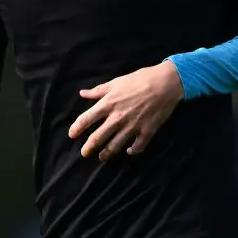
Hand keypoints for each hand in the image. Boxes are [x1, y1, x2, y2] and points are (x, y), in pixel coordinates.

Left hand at [68, 61, 184, 159]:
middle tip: (84, 153)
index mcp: (108, 104)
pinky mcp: (147, 131)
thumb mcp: (116, 82)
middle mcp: (117, 118)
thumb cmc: (139, 79)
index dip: (77, 128)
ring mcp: (132, 126)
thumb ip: (98, 91)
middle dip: (89, 147)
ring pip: (115, 145)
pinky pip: (138, 147)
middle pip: (98, 137)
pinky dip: (133, 151)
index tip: (72, 135)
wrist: (165, 83)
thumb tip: (82, 93)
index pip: (86, 119)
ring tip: (101, 157)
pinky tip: (129, 151)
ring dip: (106, 153)